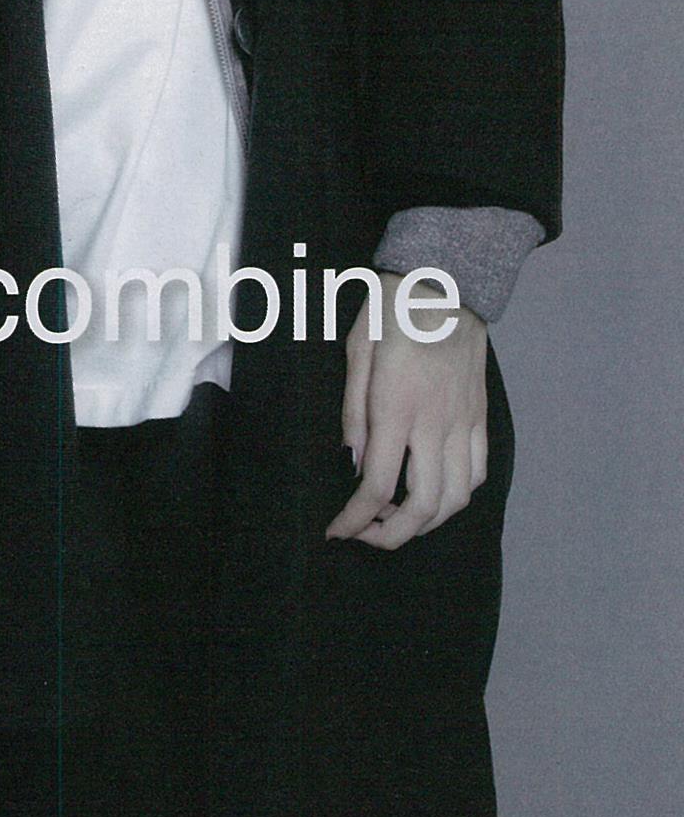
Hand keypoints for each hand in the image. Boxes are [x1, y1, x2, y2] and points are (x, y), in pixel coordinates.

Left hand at [325, 302, 488, 549]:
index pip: (376, 485)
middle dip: (391, 536)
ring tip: (396, 518)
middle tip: (365, 534)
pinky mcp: (479, 416)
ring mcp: (463, 421)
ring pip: (456, 498)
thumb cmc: (393, 309)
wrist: (447, 280)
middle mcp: (435, 422)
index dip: (355, 520)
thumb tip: (351, 461)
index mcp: (396, 406)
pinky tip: (433, 492)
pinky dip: (456, 496)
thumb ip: (353, 411)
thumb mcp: (356, 349)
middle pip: (423, 506)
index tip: (337, 530)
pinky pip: (477, 472)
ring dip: (426, 523)